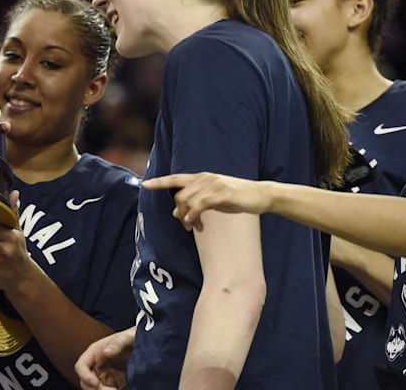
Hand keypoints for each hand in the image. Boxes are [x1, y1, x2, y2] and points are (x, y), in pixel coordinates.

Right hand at [75, 328, 132, 389]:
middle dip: (97, 389)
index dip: (85, 376)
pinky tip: (121, 389)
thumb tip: (106, 352)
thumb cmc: (132, 338)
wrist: (143, 346)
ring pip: (95, 389)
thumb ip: (117, 343)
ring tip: (118, 389)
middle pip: (86, 382)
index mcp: (94, 352)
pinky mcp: (110, 383)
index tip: (96, 384)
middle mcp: (95, 365)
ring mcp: (102, 375)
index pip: (81, 366)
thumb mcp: (127, 338)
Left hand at [141, 173, 270, 231]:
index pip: (176, 178)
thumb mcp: (213, 200)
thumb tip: (176, 212)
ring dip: (187, 218)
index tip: (145, 184)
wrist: (261, 195)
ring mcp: (214, 185)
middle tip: (187, 227)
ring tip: (194, 227)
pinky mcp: (222, 194)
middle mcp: (205, 178)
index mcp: (202, 178)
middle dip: (179, 212)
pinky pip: (200, 205)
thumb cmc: (236, 198)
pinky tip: (193, 223)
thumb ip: (195, 203)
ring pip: (188, 201)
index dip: (160, 182)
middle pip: (179, 195)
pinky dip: (193, 215)